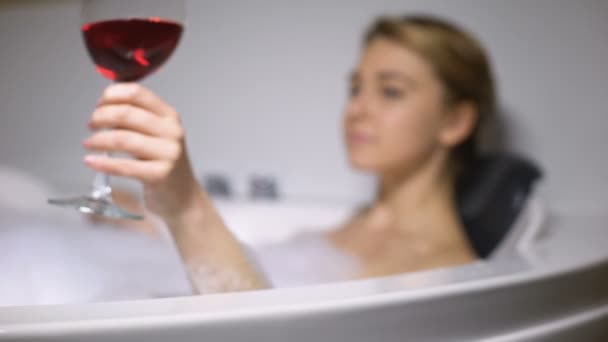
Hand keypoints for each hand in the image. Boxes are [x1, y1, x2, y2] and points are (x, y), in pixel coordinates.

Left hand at [83, 83, 200, 219]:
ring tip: (88, 143)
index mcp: (169, 116)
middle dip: (100, 117)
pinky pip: (124, 166)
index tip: (98, 104)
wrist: (182, 196)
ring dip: (98, 140)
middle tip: (91, 125)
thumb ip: (136, 118)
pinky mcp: (160, 175)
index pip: (137, 93)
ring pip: (123, 138)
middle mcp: (172, 131)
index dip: (111, 95)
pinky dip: (103, 163)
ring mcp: (168, 153)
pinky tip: (91, 161)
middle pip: (127, 113)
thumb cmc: (162, 163)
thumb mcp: (157, 135)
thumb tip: (103, 106)